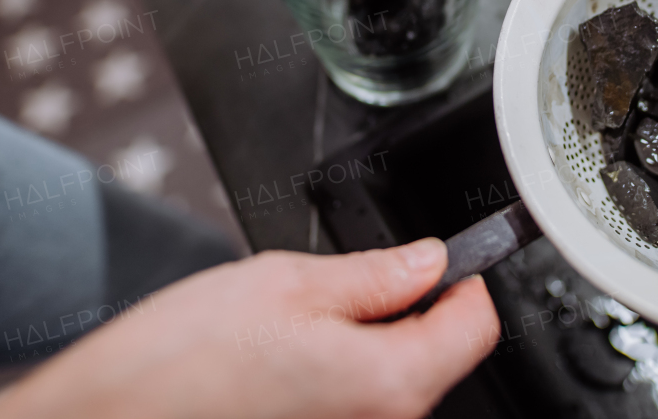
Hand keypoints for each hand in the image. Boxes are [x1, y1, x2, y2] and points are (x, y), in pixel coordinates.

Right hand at [0, 239, 498, 418]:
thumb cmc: (180, 361)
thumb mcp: (287, 282)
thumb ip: (374, 274)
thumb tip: (429, 259)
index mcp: (388, 379)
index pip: (477, 328)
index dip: (465, 280)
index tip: (443, 258)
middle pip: (436, 355)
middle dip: (409, 307)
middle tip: (349, 281)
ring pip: (392, 377)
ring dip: (368, 338)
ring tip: (299, 319)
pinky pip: (353, 399)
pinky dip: (337, 369)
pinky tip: (283, 355)